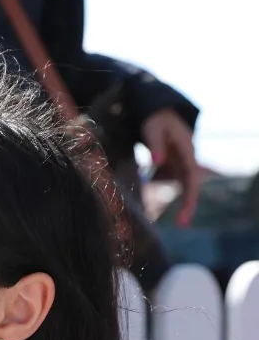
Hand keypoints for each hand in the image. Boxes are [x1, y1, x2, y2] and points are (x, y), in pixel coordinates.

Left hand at [141, 108, 202, 225]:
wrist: (158, 114)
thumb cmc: (156, 120)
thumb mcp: (153, 128)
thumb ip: (155, 144)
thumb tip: (158, 161)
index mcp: (187, 149)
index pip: (193, 176)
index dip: (191, 196)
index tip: (186, 213)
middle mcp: (187, 159)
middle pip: (190, 185)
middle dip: (187, 205)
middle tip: (181, 225)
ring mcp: (179, 163)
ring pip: (176, 183)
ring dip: (163, 191)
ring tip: (148, 191)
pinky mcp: (170, 166)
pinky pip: (163, 179)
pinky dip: (154, 181)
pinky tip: (145, 174)